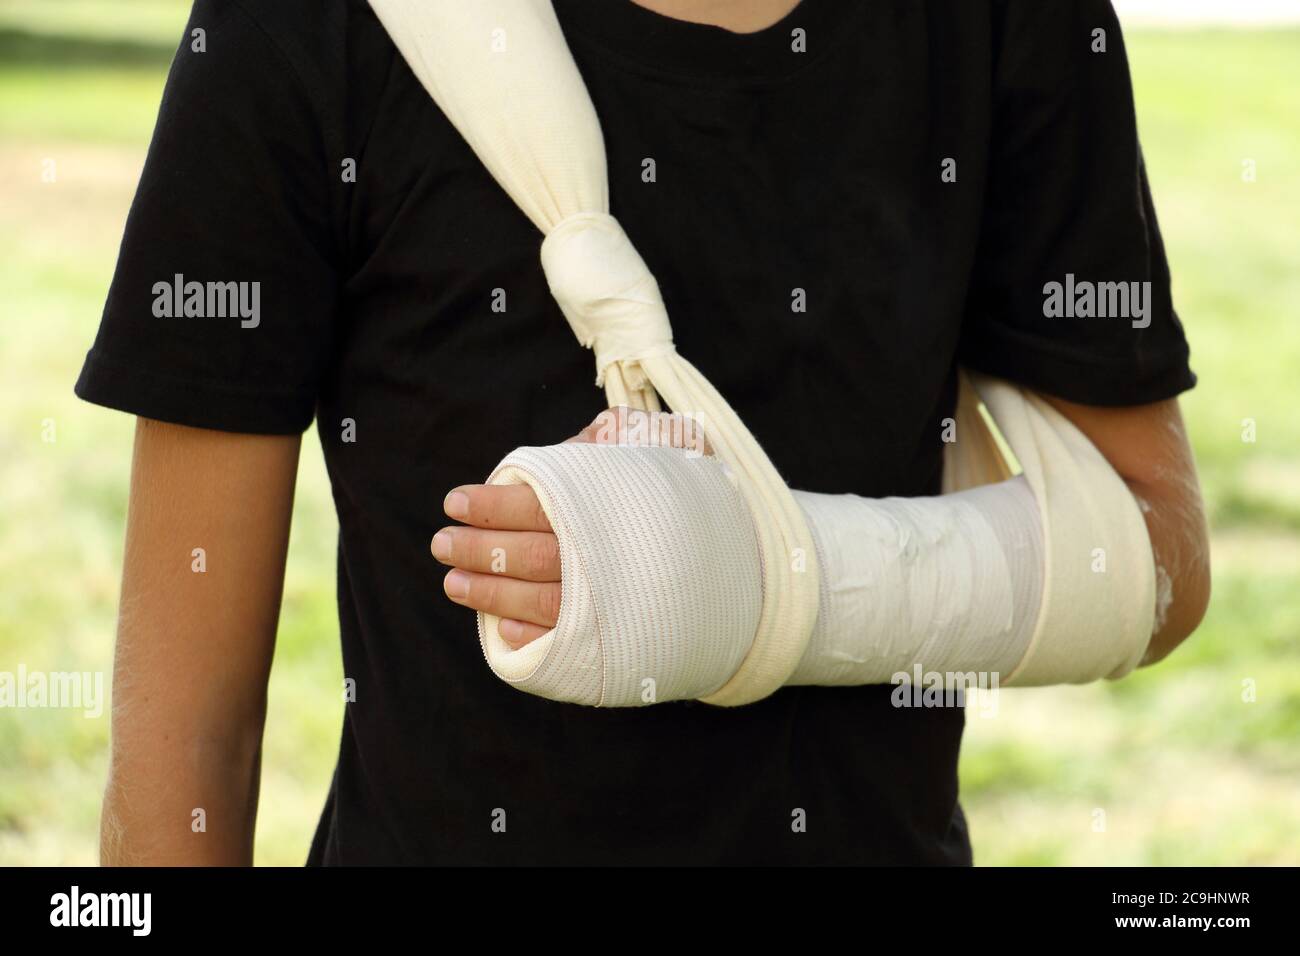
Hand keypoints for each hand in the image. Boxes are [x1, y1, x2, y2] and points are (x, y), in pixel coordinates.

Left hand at [431, 407, 711, 648]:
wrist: (754, 566)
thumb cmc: (696, 501)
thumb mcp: (661, 455)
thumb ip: (614, 446)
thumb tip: (582, 442)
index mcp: (609, 505)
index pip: (536, 503)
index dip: (491, 504)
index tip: (456, 502)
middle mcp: (609, 555)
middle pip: (529, 554)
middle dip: (478, 549)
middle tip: (440, 543)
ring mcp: (615, 601)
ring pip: (540, 601)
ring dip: (489, 592)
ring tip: (453, 582)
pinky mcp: (623, 636)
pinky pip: (569, 643)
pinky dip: (531, 636)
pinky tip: (500, 628)